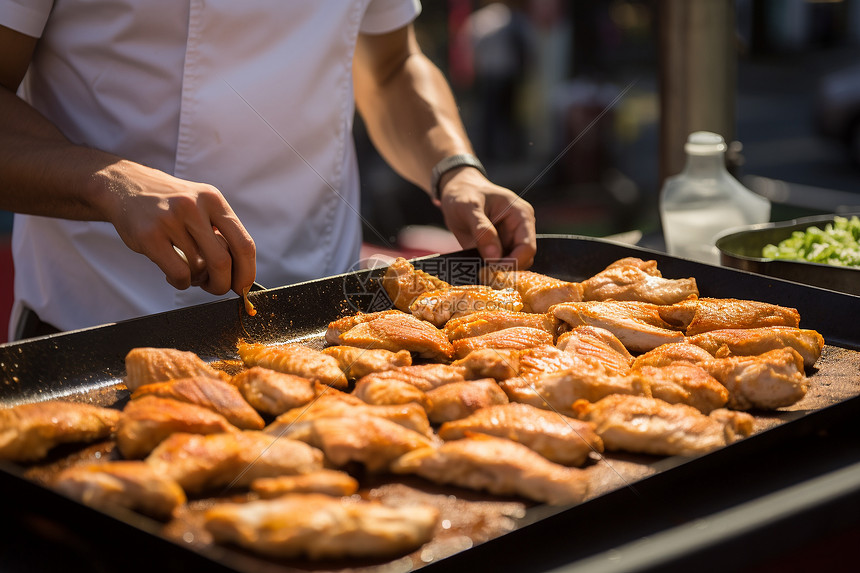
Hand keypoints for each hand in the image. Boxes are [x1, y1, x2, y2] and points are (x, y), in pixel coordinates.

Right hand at [96, 160, 256, 296]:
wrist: (125, 186)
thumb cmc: (171, 205)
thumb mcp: (201, 205)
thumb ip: (221, 233)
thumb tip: (241, 275)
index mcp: (214, 200)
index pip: (243, 243)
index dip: (247, 272)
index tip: (243, 287)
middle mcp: (194, 206)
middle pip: (223, 261)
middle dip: (222, 284)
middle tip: (215, 288)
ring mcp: (170, 220)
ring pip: (198, 269)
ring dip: (197, 280)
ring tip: (189, 272)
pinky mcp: (149, 235)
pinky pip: (178, 273)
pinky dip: (181, 283)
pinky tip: (174, 276)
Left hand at [438, 167, 536, 268]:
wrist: (456, 192)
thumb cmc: (464, 194)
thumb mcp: (469, 207)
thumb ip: (482, 230)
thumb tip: (494, 257)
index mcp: (521, 216)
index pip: (527, 247)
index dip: (513, 262)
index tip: (493, 271)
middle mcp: (520, 230)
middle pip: (523, 260)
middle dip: (505, 270)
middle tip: (482, 275)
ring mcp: (510, 241)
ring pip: (512, 266)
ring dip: (497, 272)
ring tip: (478, 272)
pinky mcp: (498, 250)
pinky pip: (499, 266)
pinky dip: (489, 271)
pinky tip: (476, 270)